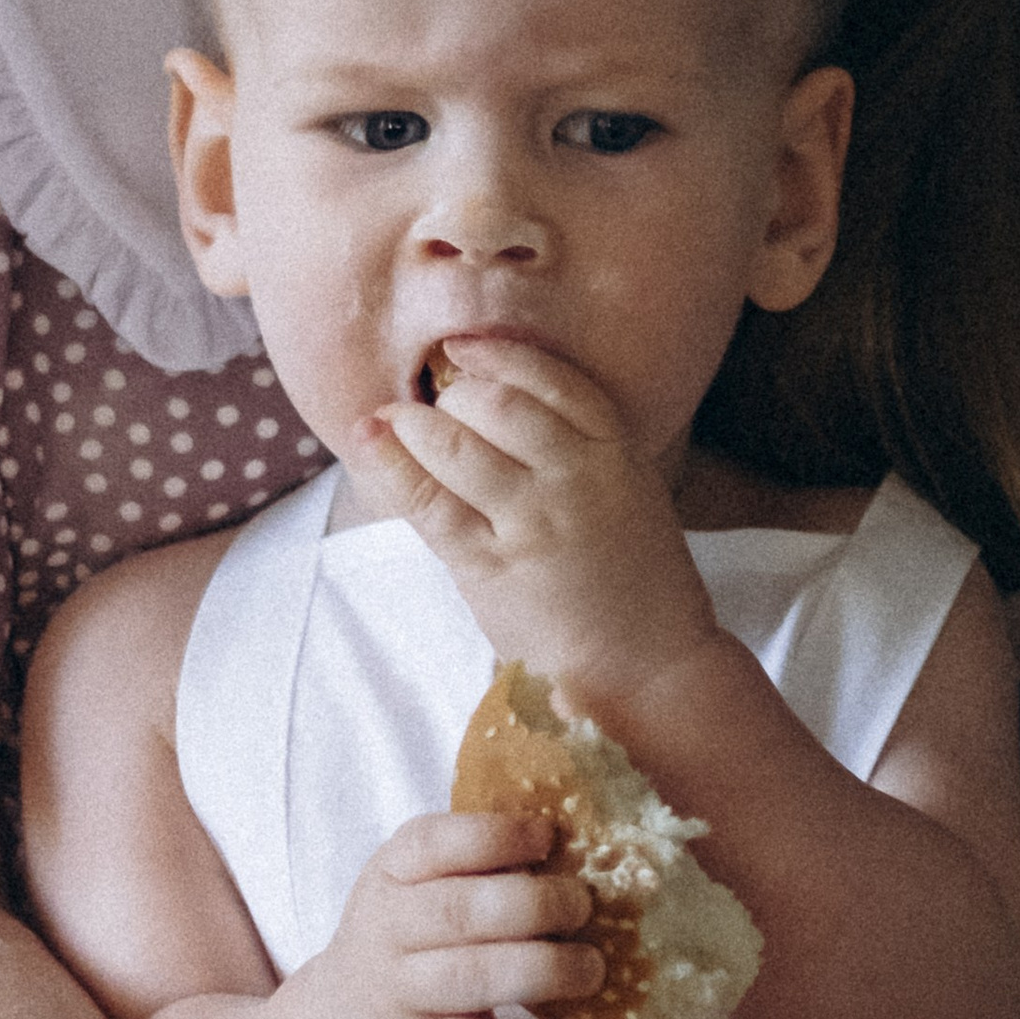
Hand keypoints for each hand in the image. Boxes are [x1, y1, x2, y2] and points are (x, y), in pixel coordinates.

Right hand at [281, 812, 600, 1018]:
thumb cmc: (408, 941)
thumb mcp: (416, 885)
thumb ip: (476, 861)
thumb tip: (580, 843)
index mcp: (391, 874)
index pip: (433, 842)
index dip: (499, 836)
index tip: (547, 837)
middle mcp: (389, 932)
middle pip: (462, 911)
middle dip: (538, 904)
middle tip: (581, 907)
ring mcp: (406, 999)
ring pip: (477, 979)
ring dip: (549, 970)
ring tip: (589, 967)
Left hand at [350, 345, 718, 704]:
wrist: (650, 669)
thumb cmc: (634, 583)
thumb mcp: (628, 495)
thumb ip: (577, 451)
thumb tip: (492, 404)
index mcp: (617, 454)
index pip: (555, 380)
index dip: (500, 355)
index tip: (464, 349)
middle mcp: (577, 478)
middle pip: (500, 403)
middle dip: (454, 390)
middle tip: (432, 398)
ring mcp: (534, 523)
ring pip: (459, 445)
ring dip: (415, 423)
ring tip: (391, 420)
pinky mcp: (493, 568)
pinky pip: (430, 504)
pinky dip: (391, 466)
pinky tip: (370, 441)